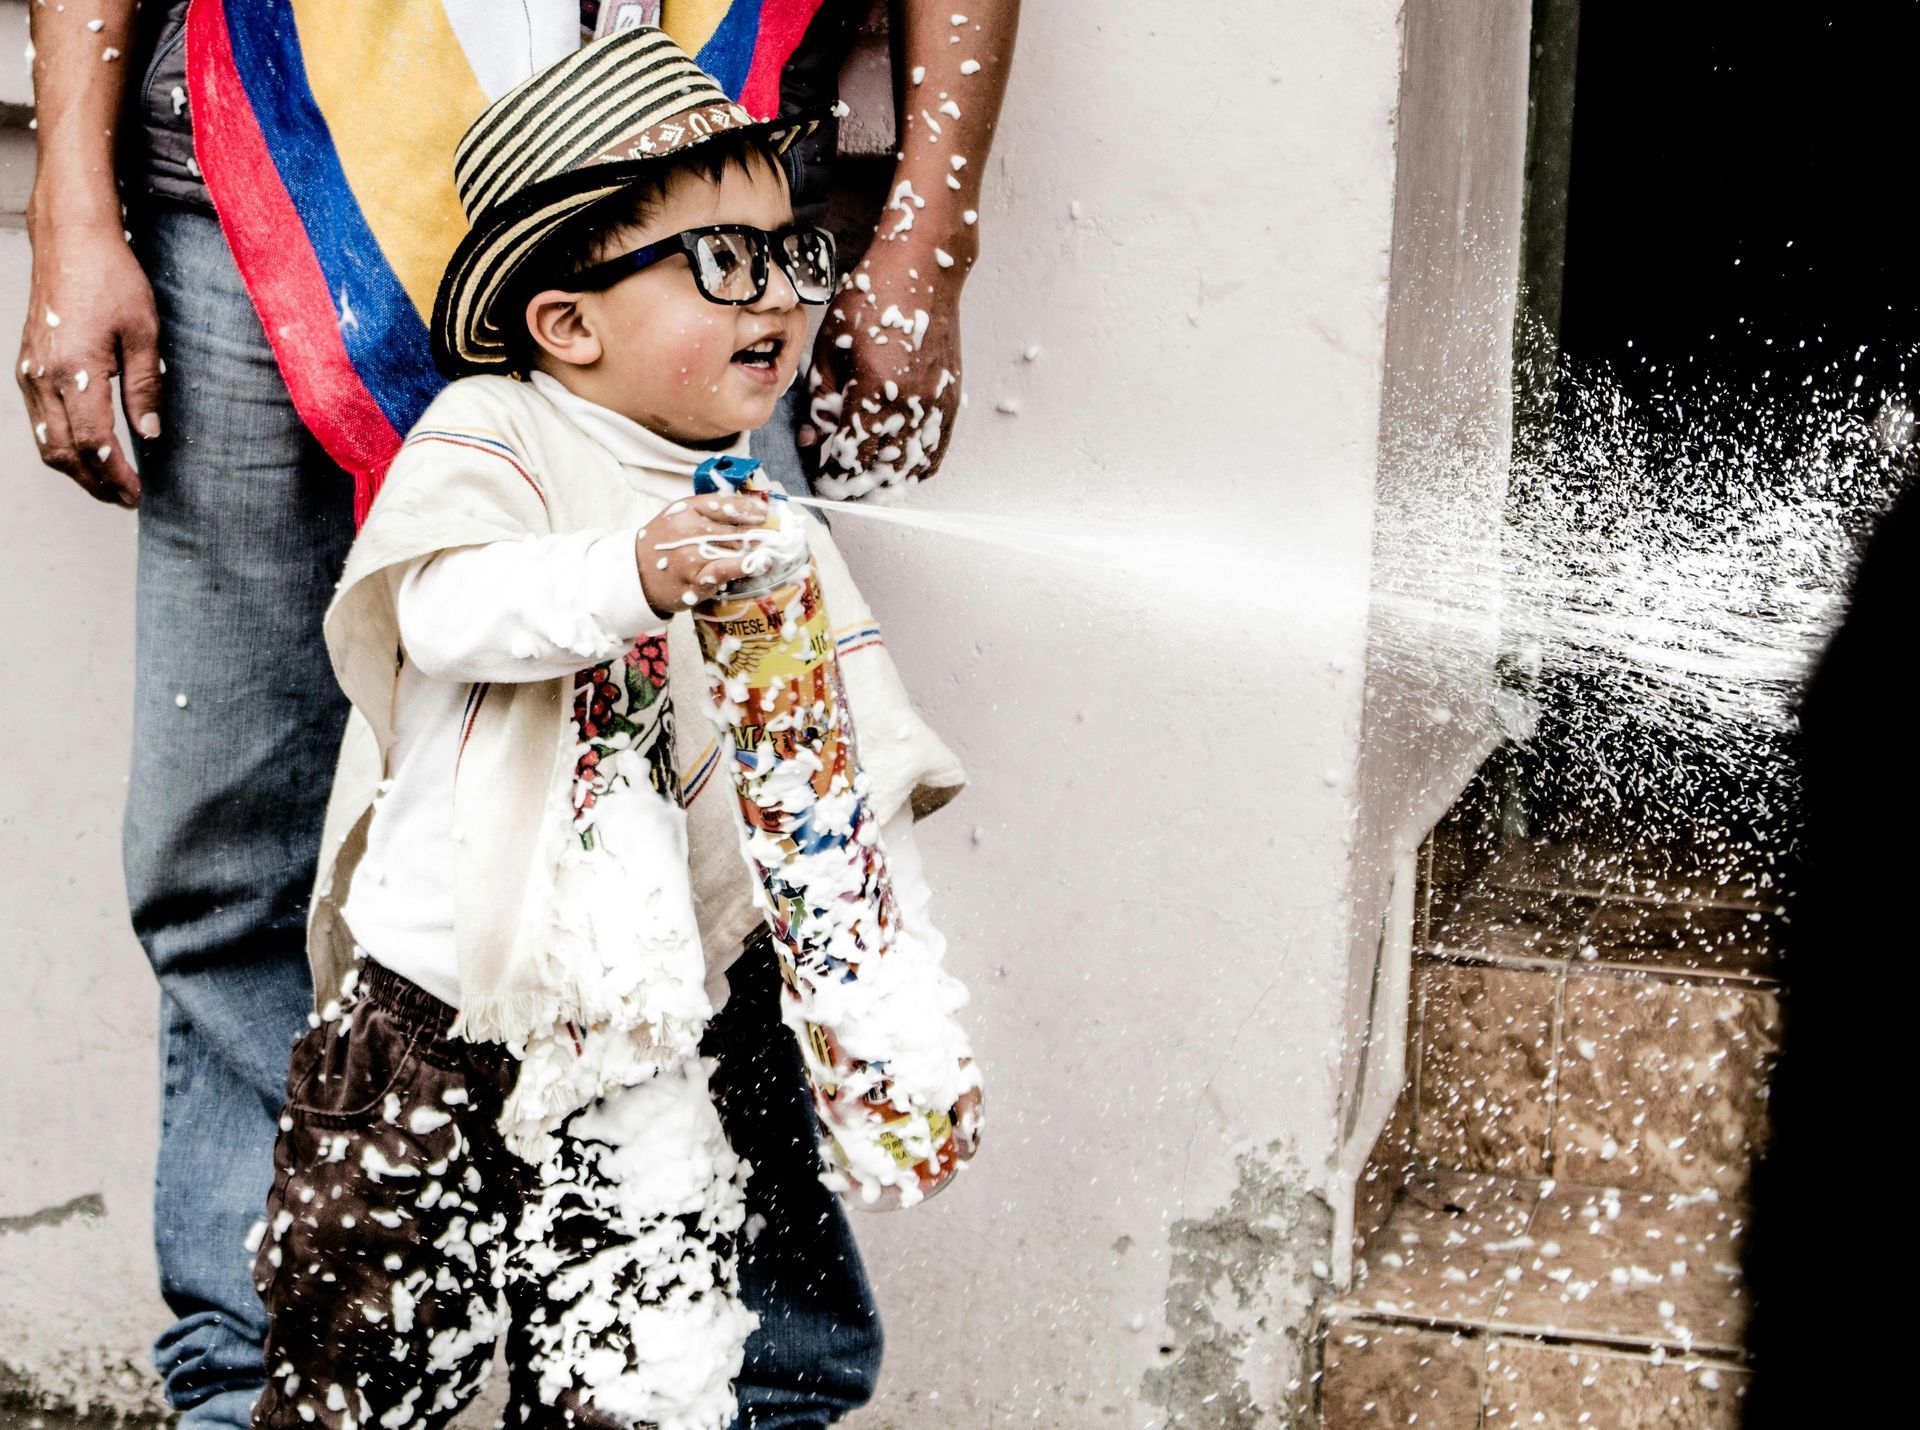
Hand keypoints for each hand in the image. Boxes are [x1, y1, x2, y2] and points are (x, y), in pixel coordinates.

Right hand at [17, 220, 162, 507]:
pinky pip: (38, 421)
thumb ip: (145, 387)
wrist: (71, 242)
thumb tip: (150, 433)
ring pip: (45, 441)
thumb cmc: (113, 280)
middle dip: (94, 483)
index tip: (137, 494)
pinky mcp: (26, 366)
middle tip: (125, 499)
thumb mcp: (144, 333)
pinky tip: (87, 453)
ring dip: (76, 470)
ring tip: (110, 484)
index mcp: (75, 368)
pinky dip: (60, 445)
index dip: (116, 475)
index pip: (93, 442)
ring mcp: (29, 372)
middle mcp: (43, 375)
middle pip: (62, 451)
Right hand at [636, 493, 771, 615]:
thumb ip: (709, 511)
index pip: (725, 505)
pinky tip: (762, 564)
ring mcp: (691, 556)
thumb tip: (751, 510)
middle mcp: (688, 530)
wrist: (637, 575)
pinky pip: (727, 570)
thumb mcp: (679, 517)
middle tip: (775, 537)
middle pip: (735, 528)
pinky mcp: (695, 579)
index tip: (764, 515)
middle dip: (758, 533)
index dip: (749, 510)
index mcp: (685, 509)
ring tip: (770, 550)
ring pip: (735, 549)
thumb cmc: (663, 544)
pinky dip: (747, 566)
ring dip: (756, 550)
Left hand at [800, 242, 963, 499]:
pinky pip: (935, 450)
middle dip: (857, 484)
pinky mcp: (950, 400)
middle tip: (839, 486)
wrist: (924, 270)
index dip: (834, 474)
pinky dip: (916, 466)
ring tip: (866, 482)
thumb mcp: (830, 344)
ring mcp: (937, 405)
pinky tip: (898, 467)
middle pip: (883, 469)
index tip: (822, 478)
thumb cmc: (875, 296)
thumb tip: (812, 437)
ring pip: (913, 467)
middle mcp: (912, 404)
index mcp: (877, 391)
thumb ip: (820, 398)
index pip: (852, 455)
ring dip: (887, 481)